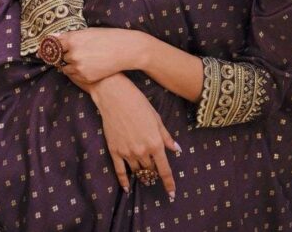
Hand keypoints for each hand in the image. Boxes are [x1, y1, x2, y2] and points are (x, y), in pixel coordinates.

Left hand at [55, 27, 149, 83]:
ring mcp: (78, 66)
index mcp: (72, 40)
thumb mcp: (88, 32)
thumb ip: (70, 36)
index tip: (46, 49)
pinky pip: (73, 75)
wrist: (125, 51)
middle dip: (62, 55)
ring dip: (69, 64)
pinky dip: (76, 71)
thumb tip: (54, 37)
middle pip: (58, 57)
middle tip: (70, 53)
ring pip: (65, 67)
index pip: (53, 45)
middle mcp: (73, 54)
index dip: (50, 47)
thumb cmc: (108, 37)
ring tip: (81, 59)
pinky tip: (87, 66)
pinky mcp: (84, 77)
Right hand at [89, 73, 180, 198]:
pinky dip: (124, 181)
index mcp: (155, 143)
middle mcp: (142, 151)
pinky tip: (127, 188)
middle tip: (155, 171)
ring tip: (144, 174)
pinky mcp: (114, 150)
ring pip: (137, 170)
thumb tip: (176, 149)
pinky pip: (120, 171)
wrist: (115, 97)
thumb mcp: (157, 118)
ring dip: (142, 173)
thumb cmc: (138, 103)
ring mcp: (127, 152)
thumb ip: (166, 136)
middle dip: (154, 172)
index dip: (169, 183)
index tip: (172, 193)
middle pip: (150, 169)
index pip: (164, 170)